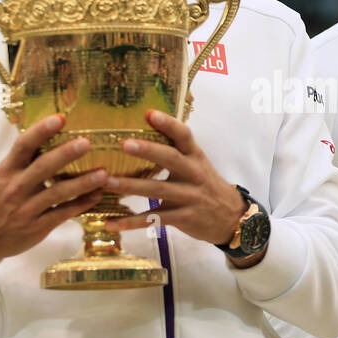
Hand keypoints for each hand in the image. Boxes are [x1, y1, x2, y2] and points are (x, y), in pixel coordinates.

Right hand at [0, 114, 107, 263]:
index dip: (41, 130)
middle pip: (43, 167)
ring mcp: (26, 209)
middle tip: (87, 143)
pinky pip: (63, 214)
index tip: (60, 118)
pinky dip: (81, 205)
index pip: (23, 145)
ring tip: (103, 174)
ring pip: (58, 193)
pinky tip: (97, 196)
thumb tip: (46, 137)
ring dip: (83, 183)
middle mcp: (15, 189)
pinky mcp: (37, 227)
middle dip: (66, 154)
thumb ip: (21, 162)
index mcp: (5, 171)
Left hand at [102, 110, 248, 248]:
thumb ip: (176, 149)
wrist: (231, 217)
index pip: (184, 136)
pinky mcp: (183, 217)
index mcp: (195, 156)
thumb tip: (146, 125)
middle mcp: (193, 173)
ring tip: (107, 182)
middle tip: (124, 144)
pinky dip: (131, 222)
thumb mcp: (197, 163)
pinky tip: (111, 223)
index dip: (168, 124)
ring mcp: (189, 196)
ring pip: (158, 190)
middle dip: (147, 151)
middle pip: (170, 159)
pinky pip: (153, 219)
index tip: (149, 113)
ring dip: (131, 186)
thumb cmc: (205, 185)